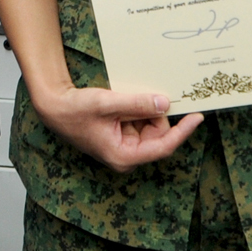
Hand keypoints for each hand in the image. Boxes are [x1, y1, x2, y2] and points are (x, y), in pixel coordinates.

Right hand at [32, 85, 202, 172]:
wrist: (55, 107)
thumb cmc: (75, 111)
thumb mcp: (108, 104)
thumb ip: (137, 104)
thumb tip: (165, 103)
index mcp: (125, 156)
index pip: (163, 146)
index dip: (182, 131)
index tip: (197, 116)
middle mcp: (127, 155)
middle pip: (158, 133)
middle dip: (154, 112)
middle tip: (141, 94)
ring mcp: (125, 145)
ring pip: (150, 125)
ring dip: (143, 109)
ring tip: (122, 98)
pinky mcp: (122, 135)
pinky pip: (140, 120)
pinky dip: (137, 108)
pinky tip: (122, 100)